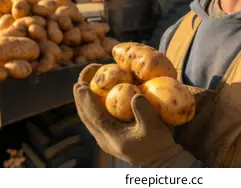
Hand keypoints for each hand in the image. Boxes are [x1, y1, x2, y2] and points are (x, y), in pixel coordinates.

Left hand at [73, 64, 197, 167]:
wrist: (160, 161)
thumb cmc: (158, 145)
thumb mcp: (154, 128)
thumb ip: (144, 112)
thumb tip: (136, 95)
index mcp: (111, 137)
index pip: (93, 116)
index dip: (86, 100)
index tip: (81, 84)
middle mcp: (103, 138)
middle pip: (85, 115)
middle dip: (80, 96)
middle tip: (81, 78)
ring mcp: (105, 137)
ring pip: (88, 116)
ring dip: (84, 100)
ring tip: (85, 82)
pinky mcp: (109, 135)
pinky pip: (95, 117)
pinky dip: (92, 104)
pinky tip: (97, 94)